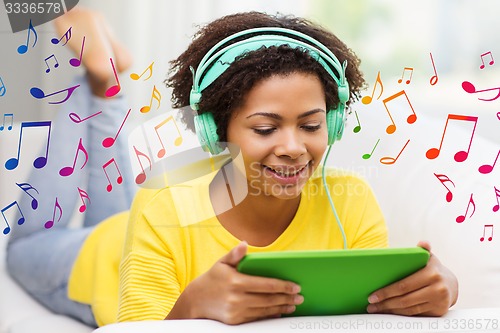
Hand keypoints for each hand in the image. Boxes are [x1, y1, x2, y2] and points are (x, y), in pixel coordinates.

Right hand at [167, 242, 303, 323]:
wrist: (196, 301)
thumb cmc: (212, 278)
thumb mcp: (221, 263)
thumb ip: (235, 254)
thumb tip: (245, 243)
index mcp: (236, 282)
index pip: (266, 285)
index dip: (283, 286)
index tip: (295, 286)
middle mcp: (237, 298)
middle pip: (268, 299)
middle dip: (286, 298)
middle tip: (299, 297)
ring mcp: (237, 311)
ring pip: (265, 310)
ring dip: (281, 307)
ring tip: (293, 305)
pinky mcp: (236, 320)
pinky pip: (257, 318)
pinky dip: (270, 315)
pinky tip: (279, 311)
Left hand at [366, 241, 457, 315]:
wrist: (452, 284)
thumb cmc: (432, 269)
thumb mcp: (428, 257)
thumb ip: (423, 249)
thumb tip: (423, 242)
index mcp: (431, 274)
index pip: (404, 285)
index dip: (386, 292)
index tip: (372, 296)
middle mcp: (437, 289)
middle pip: (405, 299)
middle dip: (385, 303)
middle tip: (370, 305)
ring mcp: (438, 302)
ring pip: (409, 309)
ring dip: (390, 311)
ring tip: (376, 309)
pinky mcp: (438, 312)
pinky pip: (415, 314)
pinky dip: (400, 314)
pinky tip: (389, 312)